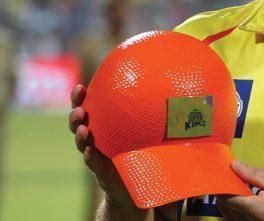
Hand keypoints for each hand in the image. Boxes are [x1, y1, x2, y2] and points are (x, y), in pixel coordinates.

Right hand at [68, 84, 151, 219]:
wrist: (135, 186)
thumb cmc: (142, 152)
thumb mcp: (146, 132)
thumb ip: (154, 115)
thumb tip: (178, 92)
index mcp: (104, 125)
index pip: (89, 107)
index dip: (80, 97)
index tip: (81, 86)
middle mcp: (96, 138)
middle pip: (78, 123)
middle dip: (75, 114)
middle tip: (79, 109)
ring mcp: (96, 155)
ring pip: (82, 143)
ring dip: (80, 135)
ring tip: (83, 129)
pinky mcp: (101, 172)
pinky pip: (93, 164)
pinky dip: (91, 157)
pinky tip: (90, 152)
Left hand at [216, 161, 263, 220]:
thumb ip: (255, 174)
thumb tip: (235, 165)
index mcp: (253, 209)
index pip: (227, 196)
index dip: (222, 183)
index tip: (223, 172)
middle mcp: (244, 220)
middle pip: (222, 203)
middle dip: (225, 187)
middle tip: (233, 176)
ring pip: (223, 210)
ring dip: (227, 196)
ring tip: (239, 187)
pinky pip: (228, 216)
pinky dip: (231, 205)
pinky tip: (241, 198)